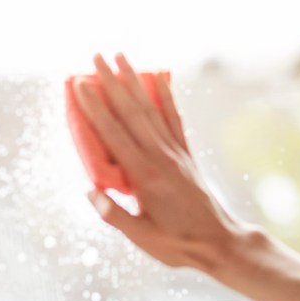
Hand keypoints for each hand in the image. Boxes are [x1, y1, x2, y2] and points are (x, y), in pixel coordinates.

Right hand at [74, 53, 248, 273]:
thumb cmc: (177, 244)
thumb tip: (89, 191)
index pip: (113, 133)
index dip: (95, 107)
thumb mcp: (141, 237)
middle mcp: (160, 157)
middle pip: (131, 112)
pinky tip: (159, 78)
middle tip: (96, 56)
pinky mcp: (186, 155)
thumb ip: (114, 215)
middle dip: (112, 82)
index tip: (80, 84)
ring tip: (121, 56)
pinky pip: (174, 119)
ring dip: (134, 81)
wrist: (219, 243)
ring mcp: (175, 153)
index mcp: (144, 176)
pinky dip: (166, 96)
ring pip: (151, 109)